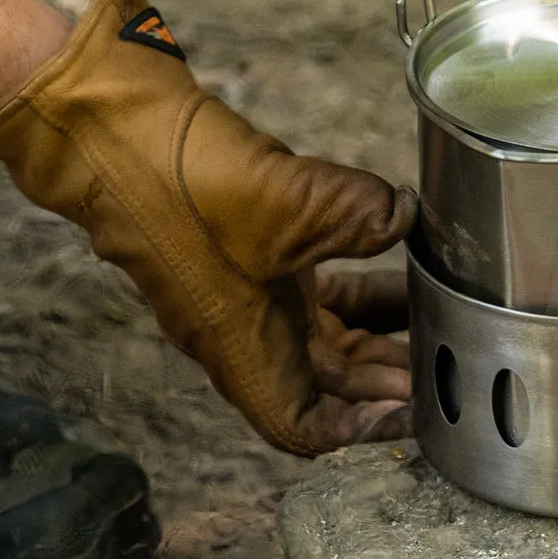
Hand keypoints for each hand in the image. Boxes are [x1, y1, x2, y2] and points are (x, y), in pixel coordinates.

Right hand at [0, 0, 417, 455]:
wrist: (118, 129)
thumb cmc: (183, 187)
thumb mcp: (294, 207)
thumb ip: (363, 216)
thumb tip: (404, 214)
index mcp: (245, 348)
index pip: (304, 426)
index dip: (359, 429)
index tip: (411, 407)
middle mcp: (243, 330)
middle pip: (327, 378)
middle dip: (384, 371)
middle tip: (439, 352)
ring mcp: (244, 289)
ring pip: (322, 328)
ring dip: (373, 323)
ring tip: (430, 304)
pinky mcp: (249, 250)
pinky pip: (313, 282)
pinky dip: (353, 275)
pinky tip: (393, 246)